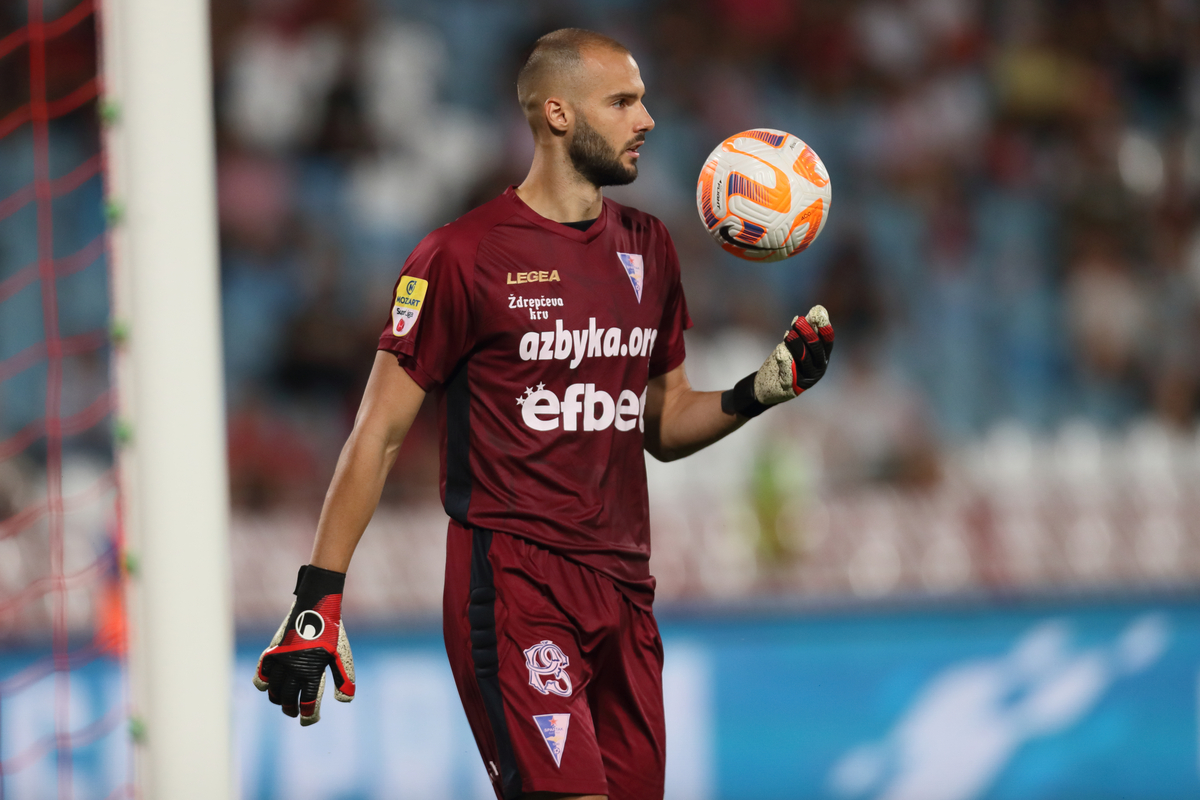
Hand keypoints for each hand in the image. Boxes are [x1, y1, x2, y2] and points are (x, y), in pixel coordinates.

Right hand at [253, 565, 355, 724]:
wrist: (315, 606)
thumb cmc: (331, 632)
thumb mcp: (340, 654)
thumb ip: (343, 678)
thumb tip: (345, 701)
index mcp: (312, 670)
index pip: (308, 701)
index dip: (308, 713)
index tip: (308, 718)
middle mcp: (294, 668)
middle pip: (288, 699)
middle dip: (291, 709)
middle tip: (294, 713)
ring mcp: (281, 659)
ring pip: (273, 689)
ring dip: (277, 699)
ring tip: (284, 702)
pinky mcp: (273, 651)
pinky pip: (262, 673)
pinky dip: (264, 682)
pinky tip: (269, 687)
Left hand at [721, 305, 834, 418]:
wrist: (764, 386)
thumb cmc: (783, 362)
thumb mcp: (795, 344)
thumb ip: (805, 329)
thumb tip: (817, 309)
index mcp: (821, 359)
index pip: (827, 344)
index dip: (825, 330)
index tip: (820, 315)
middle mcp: (817, 371)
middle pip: (816, 352)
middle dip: (809, 335)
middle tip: (799, 321)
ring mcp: (805, 381)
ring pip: (804, 361)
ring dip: (797, 346)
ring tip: (788, 334)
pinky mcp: (790, 388)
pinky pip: (789, 373)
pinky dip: (785, 361)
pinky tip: (779, 349)